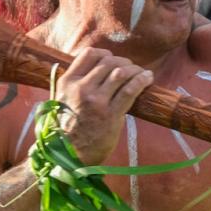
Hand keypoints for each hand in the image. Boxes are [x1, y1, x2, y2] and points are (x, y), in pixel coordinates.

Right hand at [54, 48, 154, 165]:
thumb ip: (74, 85)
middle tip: (131, 69)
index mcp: (67, 83)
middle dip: (123, 62)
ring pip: (120, 72)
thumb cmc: (68, 130)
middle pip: (108, 62)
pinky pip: (130, 89)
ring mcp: (96, 101)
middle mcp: (81, 89)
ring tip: (141, 73)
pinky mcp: (111, 114)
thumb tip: (93, 71)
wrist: (69, 157)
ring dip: (134, 70)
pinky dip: (142, 80)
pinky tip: (148, 78)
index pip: (89, 54)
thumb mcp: (62, 101)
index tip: (112, 59)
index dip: (105, 54)